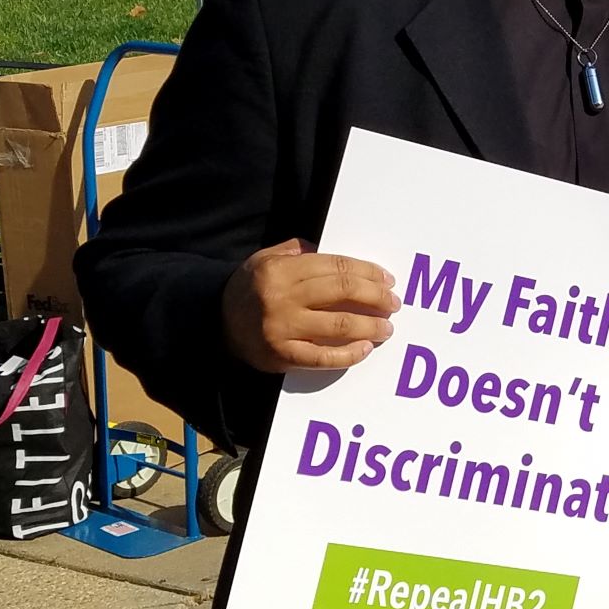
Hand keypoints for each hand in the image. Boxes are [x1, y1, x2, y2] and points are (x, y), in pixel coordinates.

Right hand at [222, 238, 398, 372]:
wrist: (215, 323)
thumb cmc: (250, 288)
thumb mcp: (267, 258)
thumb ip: (300, 251)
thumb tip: (338, 257)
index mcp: (281, 269)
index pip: (337, 267)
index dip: (368, 273)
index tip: (387, 280)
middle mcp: (282, 298)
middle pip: (343, 292)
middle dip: (376, 297)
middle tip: (393, 303)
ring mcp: (282, 329)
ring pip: (339, 325)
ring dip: (370, 326)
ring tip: (387, 328)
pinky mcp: (282, 356)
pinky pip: (323, 358)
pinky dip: (348, 355)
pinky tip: (364, 349)